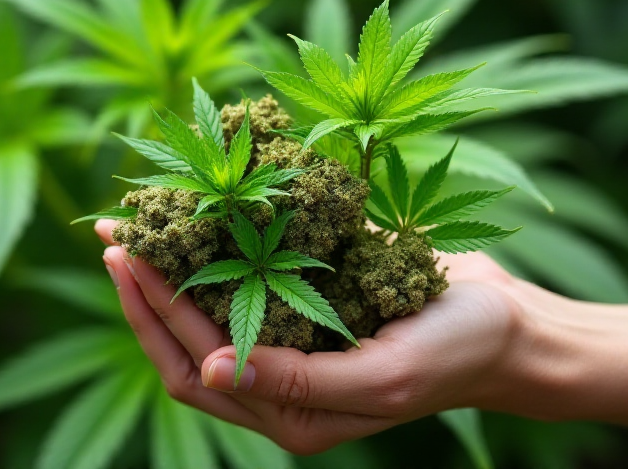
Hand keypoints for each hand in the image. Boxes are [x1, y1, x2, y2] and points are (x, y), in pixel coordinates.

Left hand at [95, 219, 550, 454]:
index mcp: (291, 413)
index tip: (125, 257)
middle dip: (147, 289)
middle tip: (114, 231)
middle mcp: (283, 382)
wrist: (512, 325)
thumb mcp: (382, 375)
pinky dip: (221, 249)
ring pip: (213, 309)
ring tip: (138, 221)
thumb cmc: (456, 353)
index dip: (154, 314)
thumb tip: (210, 370)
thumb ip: (297, 382)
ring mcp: (296, 341)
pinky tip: (202, 214)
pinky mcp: (313, 303)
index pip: (197, 368)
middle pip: (189, 340)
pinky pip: (253, 279)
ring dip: (174, 267)